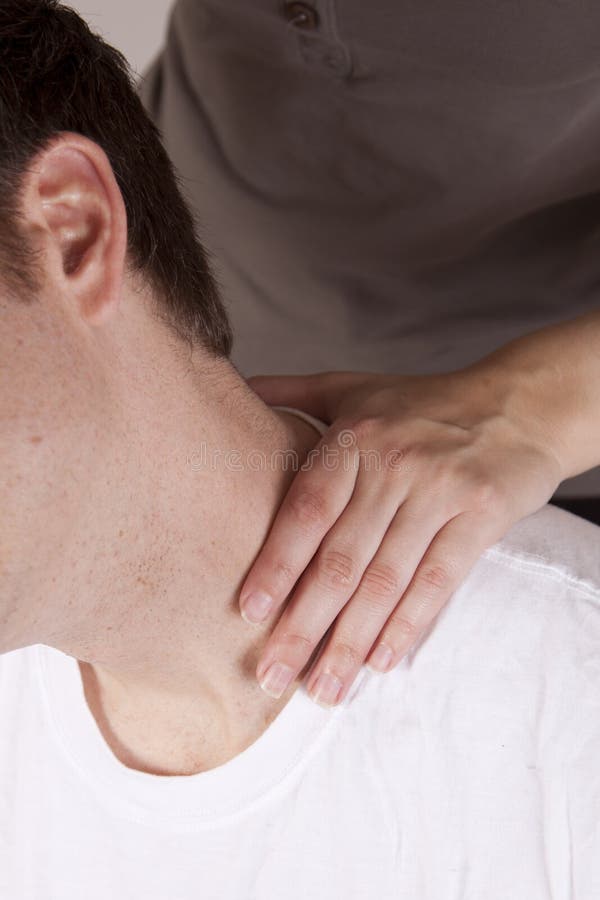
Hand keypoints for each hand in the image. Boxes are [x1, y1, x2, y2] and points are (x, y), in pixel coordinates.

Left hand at [240, 367, 564, 706]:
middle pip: (340, 559)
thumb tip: (237, 387)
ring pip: (386, 580)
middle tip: (274, 676)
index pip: (307, 510)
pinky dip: (408, 624)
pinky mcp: (480, 516)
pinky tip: (381, 662)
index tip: (250, 615)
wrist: (516, 403)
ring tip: (324, 689)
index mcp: (355, 438)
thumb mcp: (354, 387)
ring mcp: (439, 492)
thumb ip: (294, 392)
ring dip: (351, 642)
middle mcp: (394, 466)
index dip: (278, 564)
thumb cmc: (423, 403)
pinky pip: (438, 580)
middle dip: (304, 625)